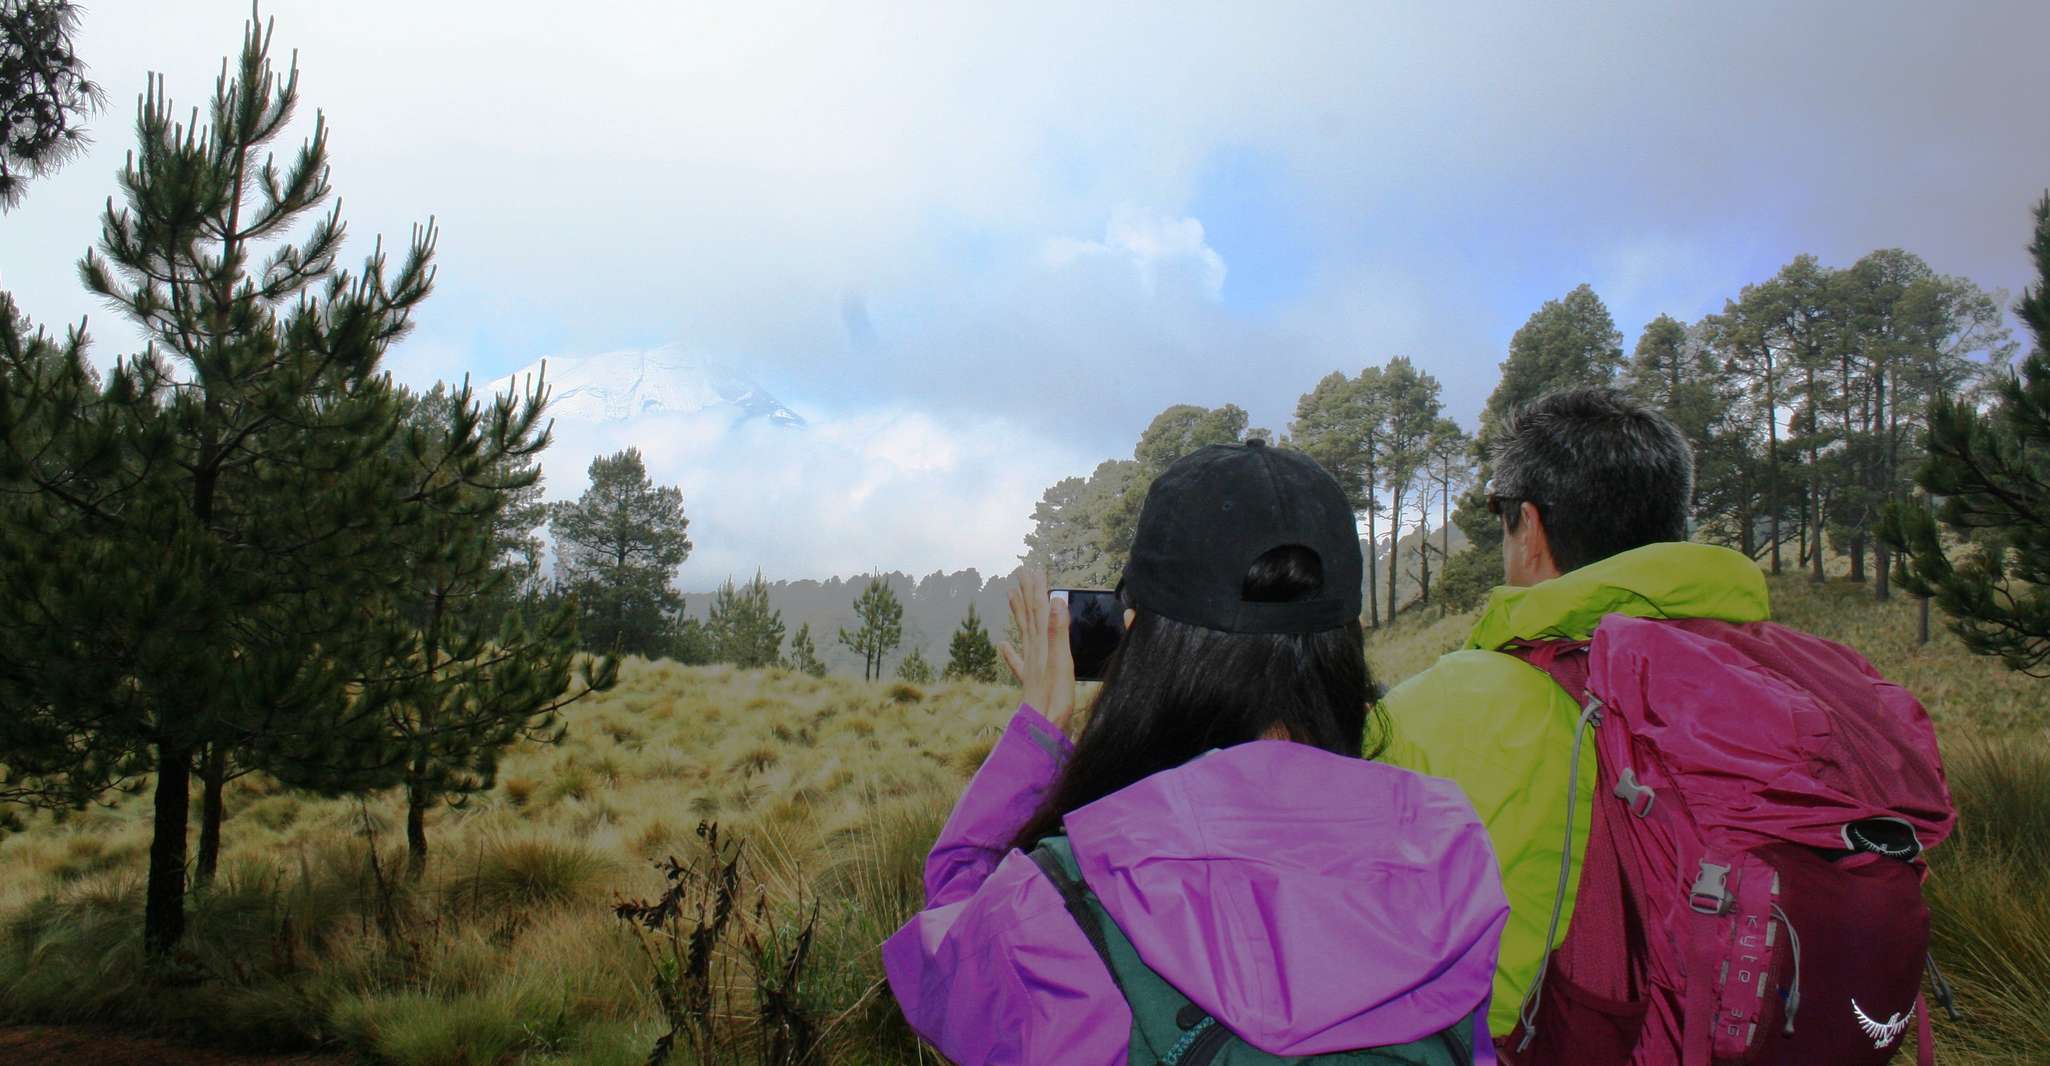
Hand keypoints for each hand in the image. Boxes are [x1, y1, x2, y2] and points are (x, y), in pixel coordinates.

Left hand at [996, 569, 1076, 732]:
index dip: (1038, 590)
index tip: (1034, 570)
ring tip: (1011, 594)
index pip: (1039, 610)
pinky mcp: (1030, 681)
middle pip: (1029, 616)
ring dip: (1018, 612)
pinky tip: (1001, 645)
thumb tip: (1055, 601)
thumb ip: (1058, 632)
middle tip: (1022, 573)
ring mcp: (1030, 666)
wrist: (1041, 729)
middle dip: (1027, 594)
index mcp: (1042, 645)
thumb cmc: (1054, 700)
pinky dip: (1009, 651)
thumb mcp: (1061, 662)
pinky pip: (1017, 661)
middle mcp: (1034, 651)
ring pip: (1023, 632)